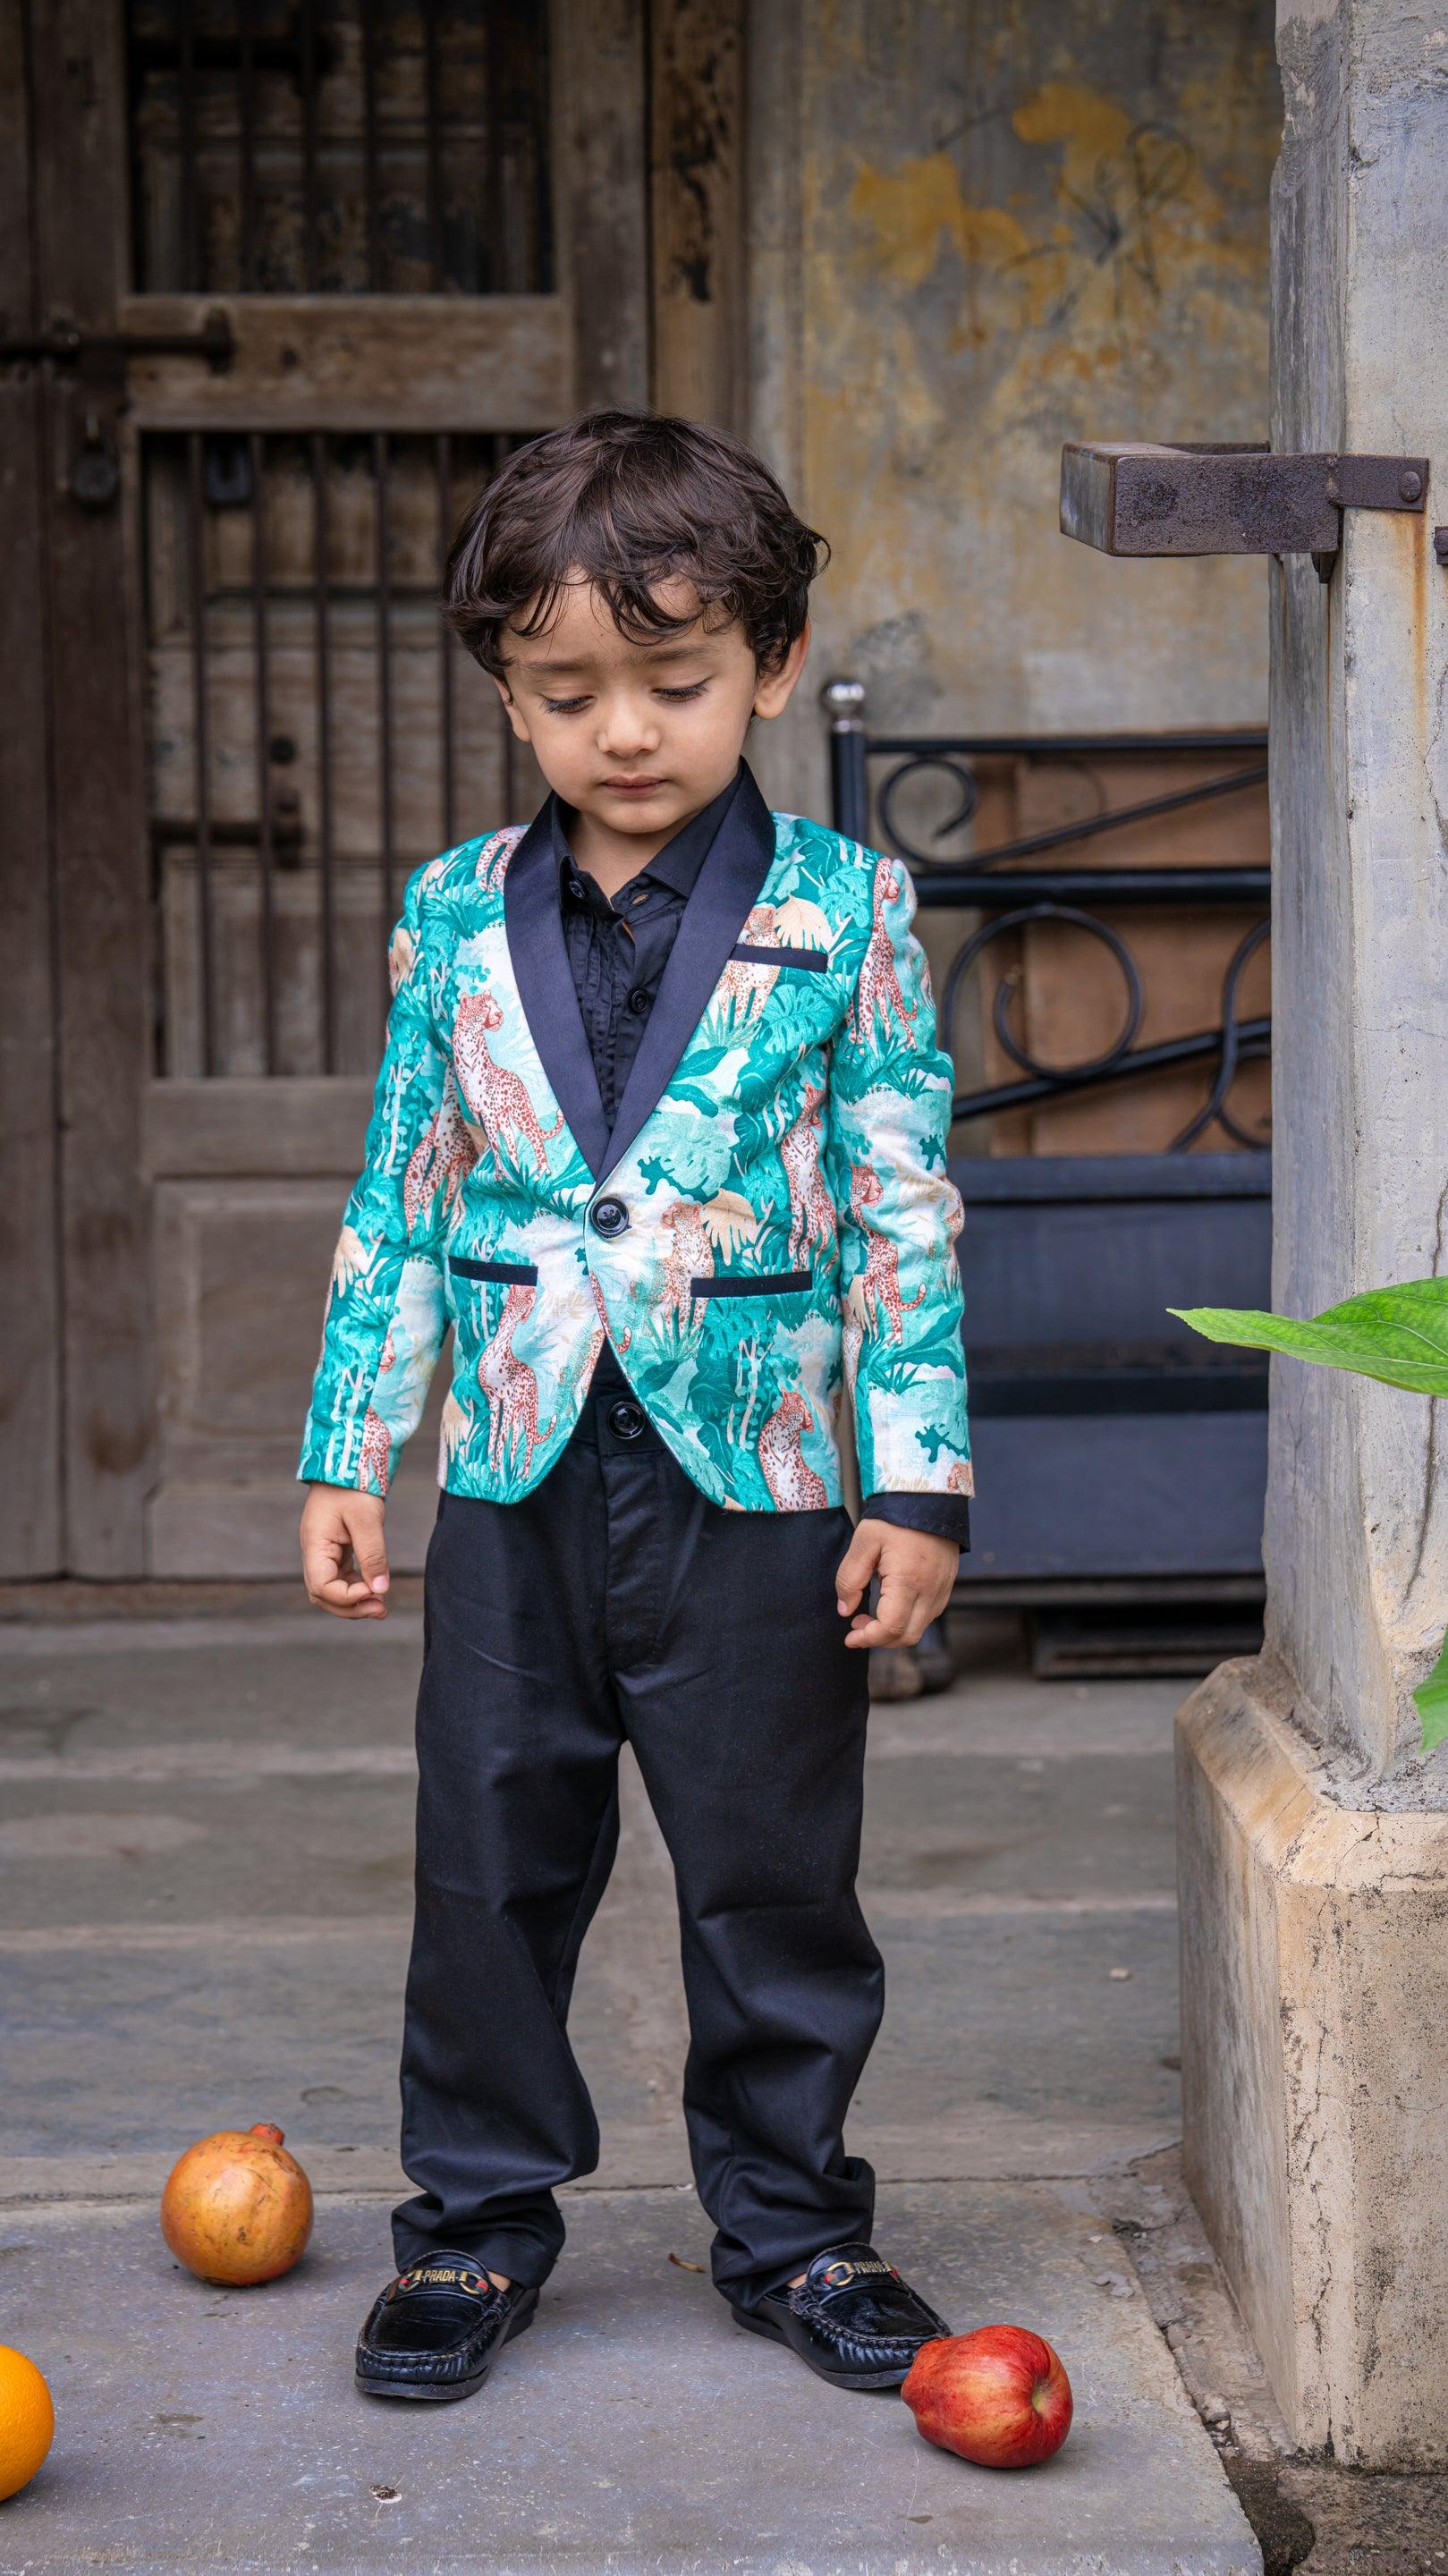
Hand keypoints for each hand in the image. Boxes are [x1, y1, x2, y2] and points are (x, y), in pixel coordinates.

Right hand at [300, 1483, 389, 1619]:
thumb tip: (380, 1590)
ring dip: (355, 1602)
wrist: (349, 1463)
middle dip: (351, 1607)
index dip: (347, 1597)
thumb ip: (373, 1554)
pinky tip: (377, 1590)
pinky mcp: (335, 1550)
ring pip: (332, 1590)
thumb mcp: (366, 1518)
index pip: (322, 1587)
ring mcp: (323, 1552)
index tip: (373, 1590)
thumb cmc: (354, 1485)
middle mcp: (314, 1553)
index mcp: (314, 1545)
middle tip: (381, 1610)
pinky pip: (341, 1578)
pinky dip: (358, 1588)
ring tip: (381, 1607)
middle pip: (323, 1595)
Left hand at [835, 1518, 957, 1650]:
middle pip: (907, 1636)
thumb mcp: (864, 1541)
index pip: (891, 1628)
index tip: (849, 1637)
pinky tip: (891, 1605)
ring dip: (894, 1631)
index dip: (867, 1639)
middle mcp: (931, 1590)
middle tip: (857, 1625)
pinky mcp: (947, 1584)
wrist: (930, 1496)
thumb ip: (850, 1578)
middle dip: (879, 1639)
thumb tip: (845, 1610)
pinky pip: (928, 1614)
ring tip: (871, 1615)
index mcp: (909, 1581)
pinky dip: (908, 1619)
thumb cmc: (896, 1516)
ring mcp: (942, 1589)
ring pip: (919, 1628)